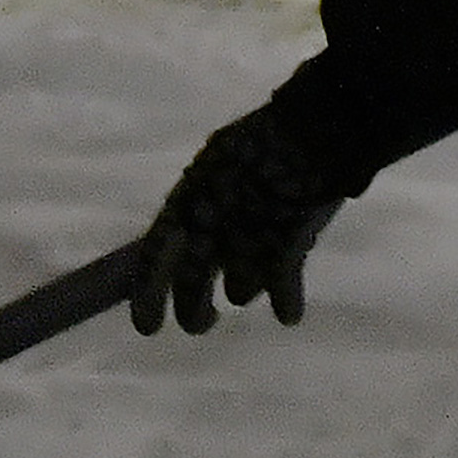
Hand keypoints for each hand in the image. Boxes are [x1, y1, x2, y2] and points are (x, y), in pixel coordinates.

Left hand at [133, 107, 360, 335]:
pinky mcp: (286, 250)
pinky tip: (290, 313)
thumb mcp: (215, 163)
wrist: (312, 128)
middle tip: (201, 323)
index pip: (152, 259)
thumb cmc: (264, 141)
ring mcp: (248, 241)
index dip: (145, 297)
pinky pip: (283, 293)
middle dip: (195, 314)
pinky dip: (288, 304)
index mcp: (186, 202)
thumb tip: (182, 231)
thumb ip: (197, 201)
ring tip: (258, 271)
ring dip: (247, 287)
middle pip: (191, 290)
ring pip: (240, 292)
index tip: (147, 329)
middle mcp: (209, 227)